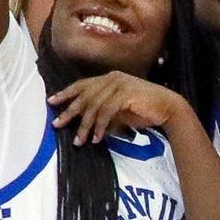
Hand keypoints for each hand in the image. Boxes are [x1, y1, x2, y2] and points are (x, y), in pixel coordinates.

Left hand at [49, 72, 184, 144]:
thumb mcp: (120, 111)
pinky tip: (97, 139)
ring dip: (85, 125)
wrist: (168, 107)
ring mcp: (119, 84)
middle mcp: (112, 78)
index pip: (82, 85)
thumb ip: (104, 113)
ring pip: (93, 106)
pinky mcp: (125, 94)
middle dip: (69, 110)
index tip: (52, 101)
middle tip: (57, 123)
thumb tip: (88, 125)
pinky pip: (106, 112)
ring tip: (79, 140)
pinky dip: (100, 127)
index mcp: (109, 78)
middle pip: (84, 95)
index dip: (66, 93)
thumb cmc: (145, 109)